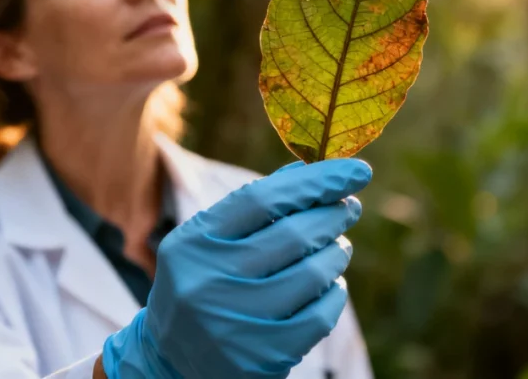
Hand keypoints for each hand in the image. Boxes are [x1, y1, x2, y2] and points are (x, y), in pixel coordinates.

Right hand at [100, 158, 370, 378]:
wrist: (172, 361)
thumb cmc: (202, 282)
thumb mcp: (208, 240)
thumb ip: (254, 205)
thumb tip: (309, 169)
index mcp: (193, 243)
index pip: (263, 198)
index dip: (316, 180)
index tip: (355, 170)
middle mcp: (208, 282)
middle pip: (295, 234)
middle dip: (333, 214)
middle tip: (348, 207)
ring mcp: (234, 324)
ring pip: (314, 273)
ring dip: (337, 252)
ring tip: (336, 247)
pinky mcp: (261, 358)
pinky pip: (321, 314)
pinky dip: (334, 292)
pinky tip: (328, 285)